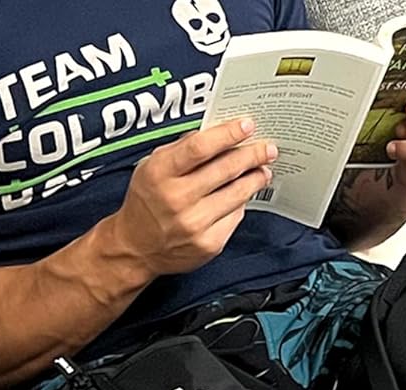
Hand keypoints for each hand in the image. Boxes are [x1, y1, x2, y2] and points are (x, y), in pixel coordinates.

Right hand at [105, 118, 276, 277]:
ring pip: (236, 195)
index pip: (199, 148)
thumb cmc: (146, 202)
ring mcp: (195, 224)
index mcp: (160, 173)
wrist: (138, 247)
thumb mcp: (152, 167)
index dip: (227, 134)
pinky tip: (244, 196)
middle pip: (225, 170)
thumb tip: (215, 132)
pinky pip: (234, 218)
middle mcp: (178, 199)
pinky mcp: (209, 244)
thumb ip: (181, 149)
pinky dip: (241, 204)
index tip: (247, 126)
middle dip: (251, 156)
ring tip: (263, 170)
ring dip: (254, 180)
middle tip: (267, 148)